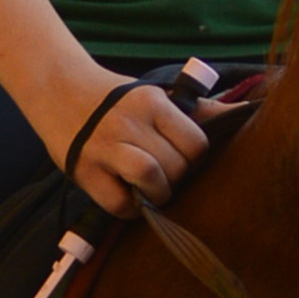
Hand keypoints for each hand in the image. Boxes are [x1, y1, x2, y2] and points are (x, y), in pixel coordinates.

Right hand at [64, 81, 212, 216]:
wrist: (57, 88)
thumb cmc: (115, 99)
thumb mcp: (155, 95)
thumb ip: (194, 111)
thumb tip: (241, 113)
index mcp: (153, 103)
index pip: (196, 142)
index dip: (195, 159)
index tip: (183, 160)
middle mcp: (131, 122)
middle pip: (176, 165)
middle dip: (177, 178)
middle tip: (165, 176)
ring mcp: (106, 147)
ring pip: (151, 177)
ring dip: (158, 194)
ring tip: (151, 191)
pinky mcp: (85, 170)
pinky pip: (119, 203)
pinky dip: (129, 209)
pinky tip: (127, 197)